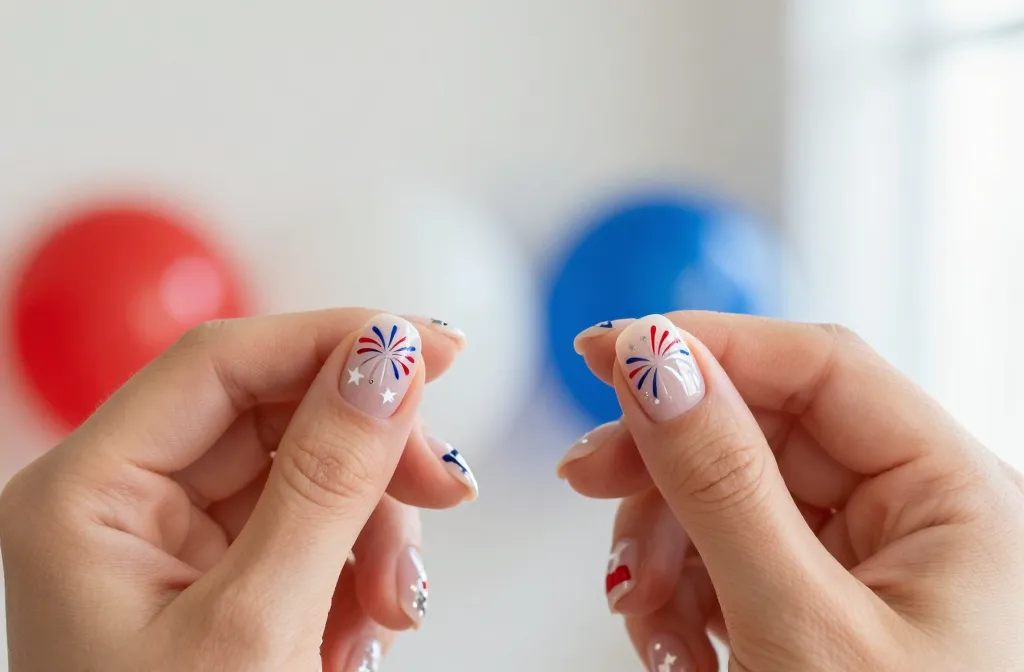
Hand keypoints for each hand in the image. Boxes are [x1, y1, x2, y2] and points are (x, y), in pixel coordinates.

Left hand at [0, 310, 476, 671]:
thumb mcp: (260, 627)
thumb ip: (328, 482)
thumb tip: (388, 359)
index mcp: (83, 496)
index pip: (221, 361)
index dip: (335, 338)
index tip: (433, 349)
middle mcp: (121, 503)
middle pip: (274, 413)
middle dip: (370, 453)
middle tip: (447, 490)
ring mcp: (173, 543)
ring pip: (306, 472)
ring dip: (374, 527)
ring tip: (395, 609)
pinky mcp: (220, 578)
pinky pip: (311, 530)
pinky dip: (357, 569)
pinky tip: (362, 630)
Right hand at [563, 313, 1023, 670]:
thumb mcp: (800, 629)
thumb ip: (722, 484)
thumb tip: (654, 363)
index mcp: (958, 499)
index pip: (819, 366)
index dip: (707, 345)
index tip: (608, 351)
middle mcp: (920, 519)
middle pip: (764, 430)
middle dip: (667, 463)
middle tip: (586, 479)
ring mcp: (870, 567)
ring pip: (734, 497)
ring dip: (666, 544)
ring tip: (644, 616)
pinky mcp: (826, 609)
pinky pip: (734, 560)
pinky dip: (684, 591)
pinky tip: (673, 644)